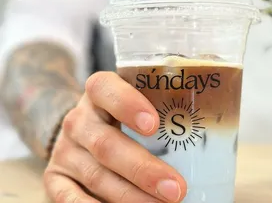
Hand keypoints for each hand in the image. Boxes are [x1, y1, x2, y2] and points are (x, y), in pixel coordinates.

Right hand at [44, 72, 186, 202]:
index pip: (105, 88)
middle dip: (142, 169)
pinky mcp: (55, 177)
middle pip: (106, 144)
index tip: (154, 125)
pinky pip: (71, 199)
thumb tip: (208, 133)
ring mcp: (65, 149)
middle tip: (176, 189)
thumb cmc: (121, 116)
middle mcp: (78, 119)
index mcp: (98, 92)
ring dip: (131, 197)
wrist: (82, 129)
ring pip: (97, 176)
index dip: (127, 104)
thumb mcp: (134, 103)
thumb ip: (160, 109)